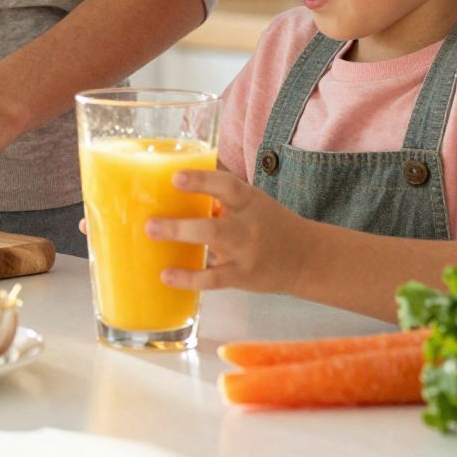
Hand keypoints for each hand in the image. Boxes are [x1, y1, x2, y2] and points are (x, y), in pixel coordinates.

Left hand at [146, 167, 319, 296]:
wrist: (307, 258)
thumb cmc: (270, 225)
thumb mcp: (252, 204)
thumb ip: (220, 199)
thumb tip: (172, 193)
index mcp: (249, 201)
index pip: (227, 186)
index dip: (201, 180)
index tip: (175, 177)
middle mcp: (248, 226)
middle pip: (216, 225)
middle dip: (182, 225)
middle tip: (150, 223)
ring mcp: (246, 253)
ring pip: (215, 246)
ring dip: (182, 241)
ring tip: (152, 237)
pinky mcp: (243, 276)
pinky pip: (214, 279)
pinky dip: (189, 278)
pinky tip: (167, 275)